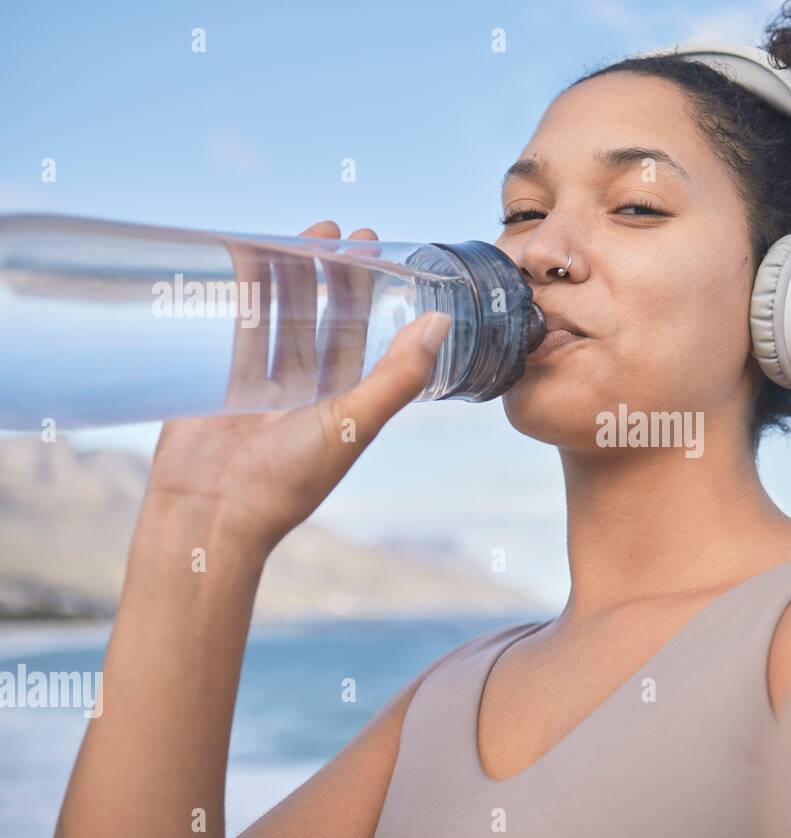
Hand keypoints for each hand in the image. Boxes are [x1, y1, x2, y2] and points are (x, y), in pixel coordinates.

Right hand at [143, 220, 449, 554]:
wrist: (209, 515)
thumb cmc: (288, 480)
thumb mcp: (353, 423)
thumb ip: (398, 375)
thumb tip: (442, 320)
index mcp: (346, 403)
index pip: (366, 336)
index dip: (374, 295)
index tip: (381, 251)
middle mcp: (308, 392)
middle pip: (324, 319)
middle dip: (334, 275)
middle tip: (342, 232)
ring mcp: (262, 385)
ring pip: (281, 317)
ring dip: (292, 275)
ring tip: (303, 233)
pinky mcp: (219, 380)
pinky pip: (238, 325)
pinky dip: (245, 293)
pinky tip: (249, 256)